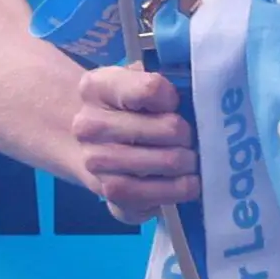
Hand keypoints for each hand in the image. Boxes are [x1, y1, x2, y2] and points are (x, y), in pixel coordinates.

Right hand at [72, 65, 198, 219]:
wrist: (84, 142)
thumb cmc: (121, 107)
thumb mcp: (131, 81)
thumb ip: (158, 84)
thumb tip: (195, 102)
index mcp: (97, 87)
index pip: (151, 89)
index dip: (174, 98)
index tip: (175, 104)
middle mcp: (89, 126)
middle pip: (168, 129)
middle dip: (189, 135)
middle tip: (191, 139)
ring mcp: (95, 163)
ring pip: (166, 164)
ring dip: (188, 165)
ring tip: (192, 162)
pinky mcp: (106, 194)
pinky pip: (153, 198)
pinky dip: (175, 192)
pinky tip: (181, 184)